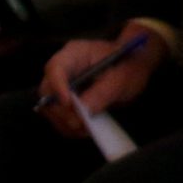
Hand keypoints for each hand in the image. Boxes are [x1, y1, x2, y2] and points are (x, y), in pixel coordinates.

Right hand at [36, 25, 168, 138]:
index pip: (55, 68)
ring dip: (65, 122)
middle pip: (47, 91)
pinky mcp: (67, 100)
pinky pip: (60, 116)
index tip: (68, 103)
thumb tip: (82, 112)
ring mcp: (63, 85)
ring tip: (87, 129)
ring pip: (50, 107)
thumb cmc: (129, 65)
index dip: (57, 87)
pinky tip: (86, 129)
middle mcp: (64, 69)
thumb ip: (101, 94)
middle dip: (61, 111)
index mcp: (75, 53)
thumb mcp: (121, 78)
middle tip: (80, 123)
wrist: (135, 66)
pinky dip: (70, 126)